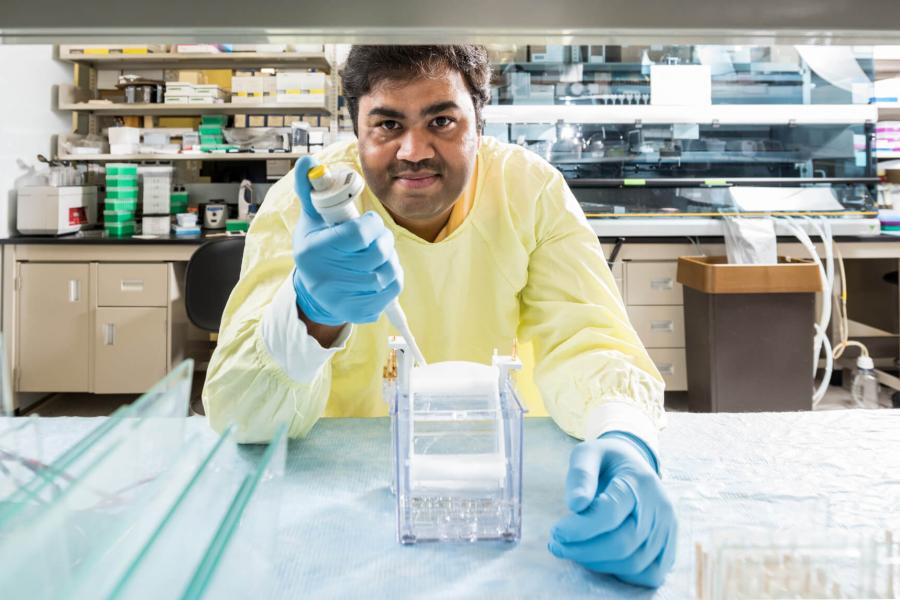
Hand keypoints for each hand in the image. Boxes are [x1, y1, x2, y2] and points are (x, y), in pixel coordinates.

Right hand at [292, 156, 401, 325]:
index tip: (369, 222)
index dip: (371, 225)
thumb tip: (307, 161)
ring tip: (380, 253)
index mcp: (314, 250)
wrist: (315, 291)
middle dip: (384, 240)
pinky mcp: (358, 313)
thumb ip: (311, 189)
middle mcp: (325, 278)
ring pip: (387, 272)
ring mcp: (342, 299)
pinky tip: (382, 270)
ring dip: (390, 259)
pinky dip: (393, 277)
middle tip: (379, 237)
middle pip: (377, 254)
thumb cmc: (318, 246)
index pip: (358, 235)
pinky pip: (392, 292)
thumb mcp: (311, 218)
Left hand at [548, 432, 676, 587]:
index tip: (555, 531)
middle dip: (583, 550)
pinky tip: (598, 558)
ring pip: (633, 563)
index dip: (579, 528)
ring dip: (597, 563)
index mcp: (640, 481)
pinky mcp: (668, 547)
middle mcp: (661, 508)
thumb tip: (576, 504)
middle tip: (556, 545)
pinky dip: (620, 572)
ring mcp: (668, 530)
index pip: (610, 513)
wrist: (634, 465)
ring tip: (572, 550)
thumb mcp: (588, 454)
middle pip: (623, 544)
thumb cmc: (606, 461)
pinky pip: (648, 574)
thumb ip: (580, 475)